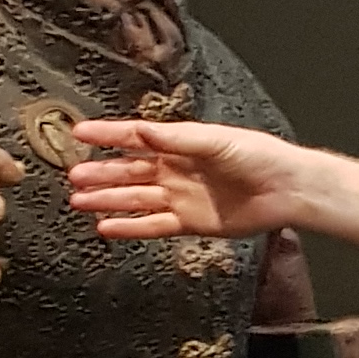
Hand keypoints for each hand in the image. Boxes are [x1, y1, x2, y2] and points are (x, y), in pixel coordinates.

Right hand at [69, 119, 308, 241]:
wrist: (285, 189)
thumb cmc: (257, 155)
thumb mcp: (216, 141)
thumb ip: (176, 138)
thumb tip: (140, 130)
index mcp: (180, 144)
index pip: (134, 138)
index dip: (107, 135)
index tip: (78, 133)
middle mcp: (175, 169)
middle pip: (129, 170)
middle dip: (101, 172)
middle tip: (73, 175)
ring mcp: (180, 197)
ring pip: (135, 198)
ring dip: (107, 199)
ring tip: (79, 201)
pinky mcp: (189, 222)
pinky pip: (153, 225)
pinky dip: (129, 226)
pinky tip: (106, 227)